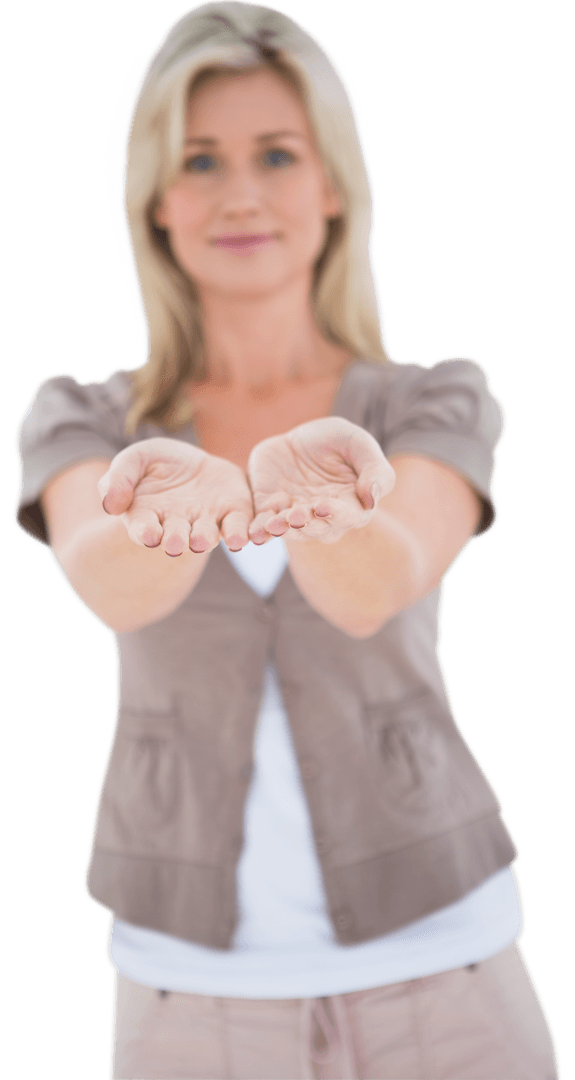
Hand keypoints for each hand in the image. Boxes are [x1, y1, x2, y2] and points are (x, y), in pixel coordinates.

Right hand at [97, 438, 253, 555]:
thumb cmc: (155, 465)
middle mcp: (178, 526)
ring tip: (201, 540)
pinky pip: (236, 526)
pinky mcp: (233, 512)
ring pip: (206, 535)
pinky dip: (238, 533)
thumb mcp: (133, 460)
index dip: (145, 532)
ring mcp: (206, 522)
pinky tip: (240, 538)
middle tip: (174, 543)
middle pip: (176, 537)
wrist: (192, 464)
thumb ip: (118, 479)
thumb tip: (111, 505)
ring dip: (204, 539)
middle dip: (175, 540)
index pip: (144, 528)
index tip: (147, 534)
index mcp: (148, 517)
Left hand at [247, 417, 395, 544]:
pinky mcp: (270, 510)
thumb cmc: (337, 441)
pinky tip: (254, 532)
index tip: (323, 506)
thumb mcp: (358, 444)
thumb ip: (374, 469)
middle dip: (306, 523)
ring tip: (274, 524)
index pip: (349, 516)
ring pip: (291, 530)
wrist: (299, 437)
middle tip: (296, 515)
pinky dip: (259, 530)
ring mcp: (296, 516)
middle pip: (318, 528)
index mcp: (352, 504)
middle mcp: (325, 518)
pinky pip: (264, 525)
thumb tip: (373, 498)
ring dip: (283, 529)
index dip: (337, 513)